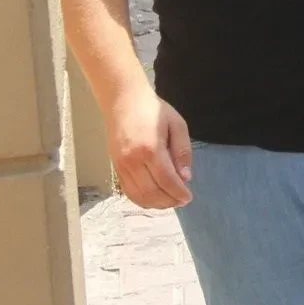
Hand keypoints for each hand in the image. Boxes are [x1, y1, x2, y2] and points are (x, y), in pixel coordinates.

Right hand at [105, 85, 192, 208]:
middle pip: (151, 191)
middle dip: (168, 200)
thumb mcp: (177, 125)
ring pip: (138, 195)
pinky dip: (141, 199)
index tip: (188, 198)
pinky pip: (127, 190)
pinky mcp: (115, 167)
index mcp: (150, 149)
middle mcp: (132, 160)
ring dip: (155, 203)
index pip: (166, 180)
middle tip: (181, 201)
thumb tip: (185, 177)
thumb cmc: (153, 110)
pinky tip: (153, 199)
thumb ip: (182, 152)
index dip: (178, 192)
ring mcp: (121, 165)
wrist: (123, 101)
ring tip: (170, 202)